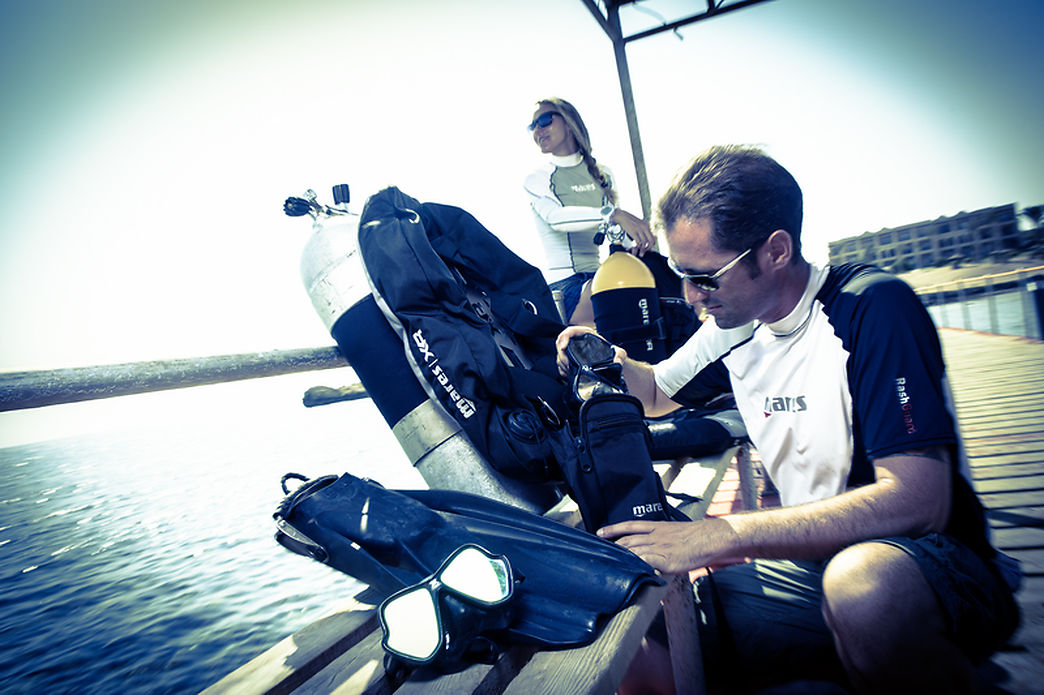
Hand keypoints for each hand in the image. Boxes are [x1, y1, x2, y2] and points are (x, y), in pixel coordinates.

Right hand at [555, 326, 625, 377]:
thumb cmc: (613, 356)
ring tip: (571, 372)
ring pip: (560, 357)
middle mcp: (577, 342)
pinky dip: (563, 372)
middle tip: (568, 366)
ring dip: (563, 365)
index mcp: (586, 335)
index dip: (564, 337)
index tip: (563, 346)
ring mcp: (572, 352)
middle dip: (562, 356)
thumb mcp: (619, 354)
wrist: (612, 365)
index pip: (570, 331)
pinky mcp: (570, 362)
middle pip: (560, 345)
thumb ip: (620, 355)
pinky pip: (560, 366)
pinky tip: (570, 375)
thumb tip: (616, 362)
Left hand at [597, 517, 744, 573]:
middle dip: (611, 546)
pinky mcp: (663, 559)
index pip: (629, 526)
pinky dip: (633, 565)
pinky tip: (624, 570)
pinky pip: (643, 561)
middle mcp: (654, 535)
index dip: (613, 529)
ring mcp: (658, 547)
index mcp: (657, 526)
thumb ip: (664, 539)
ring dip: (618, 557)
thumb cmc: (698, 537)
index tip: (599, 532)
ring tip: (605, 563)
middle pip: (626, 539)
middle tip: (597, 551)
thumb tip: (656, 549)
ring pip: (632, 550)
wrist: (710, 538)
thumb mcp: (676, 532)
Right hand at [612, 209, 655, 256]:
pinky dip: (637, 245)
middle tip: (645, 250)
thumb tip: (648, 240)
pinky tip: (635, 245)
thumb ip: (645, 231)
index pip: (654, 237)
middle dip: (649, 247)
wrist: (623, 216)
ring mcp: (639, 229)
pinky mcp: (633, 232)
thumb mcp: (640, 224)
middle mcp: (645, 227)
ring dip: (642, 247)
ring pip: (644, 242)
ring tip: (639, 248)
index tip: (649, 247)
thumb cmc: (631, 222)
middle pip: (651, 241)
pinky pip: (638, 242)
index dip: (652, 244)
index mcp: (648, 225)